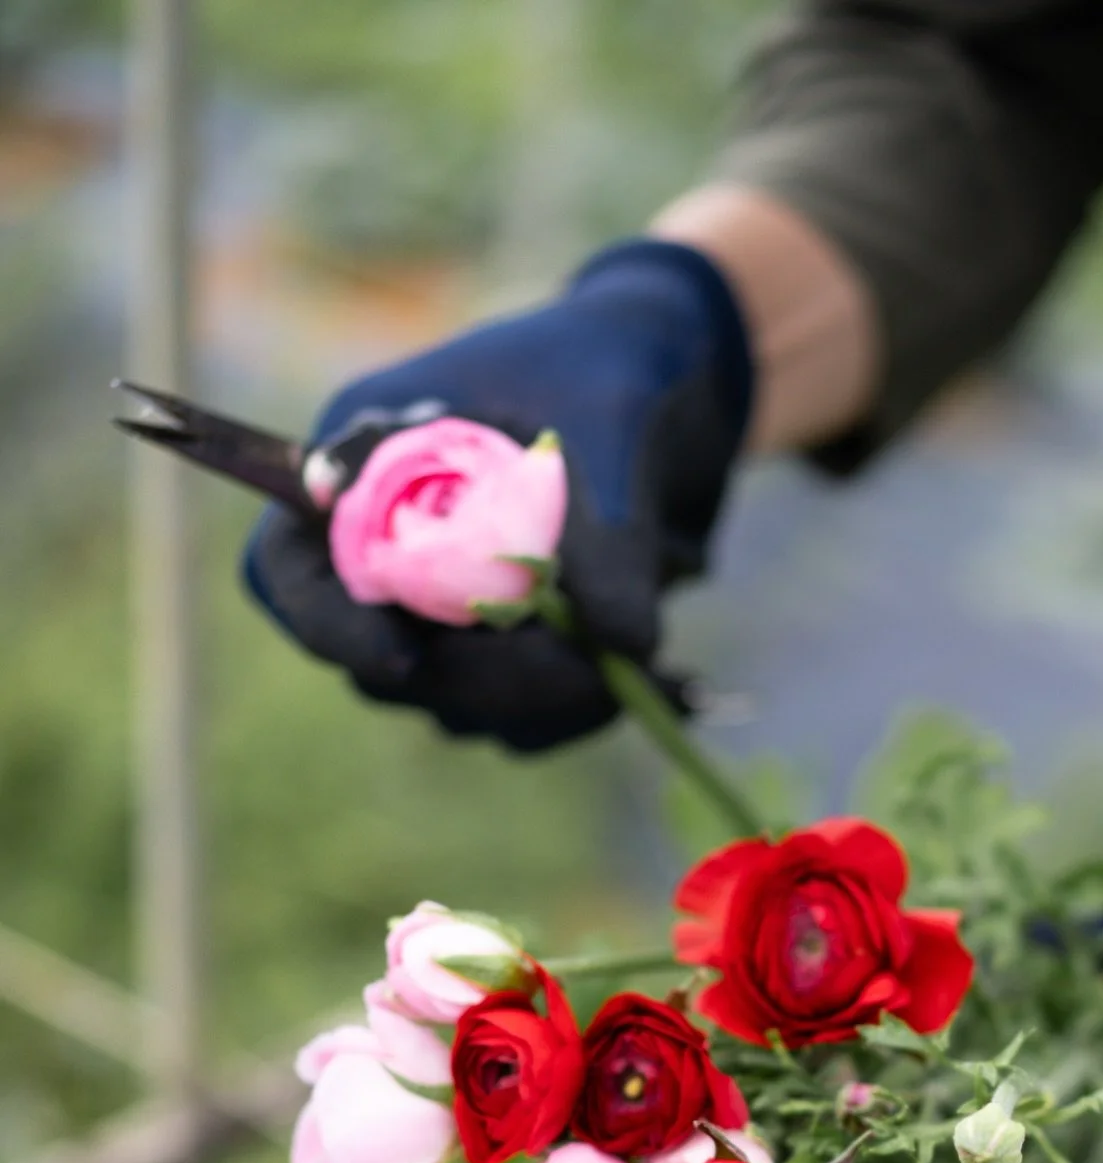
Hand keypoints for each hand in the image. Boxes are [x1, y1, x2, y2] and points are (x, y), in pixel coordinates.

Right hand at [242, 239, 751, 751]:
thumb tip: (626, 642)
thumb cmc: (608, 366)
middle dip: (478, 678)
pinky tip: (634, 672)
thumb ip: (607, 535)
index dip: (330, 626)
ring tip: (622, 662)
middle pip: (380, 663)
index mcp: (368, 466)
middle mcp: (390, 550)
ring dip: (534, 700)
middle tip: (578, 668)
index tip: (399, 659)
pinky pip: (517, 721)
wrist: (674, 380)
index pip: (293, 572)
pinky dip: (571, 712)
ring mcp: (445, 613)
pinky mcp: (506, 657)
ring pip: (454, 704)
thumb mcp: (609, 423)